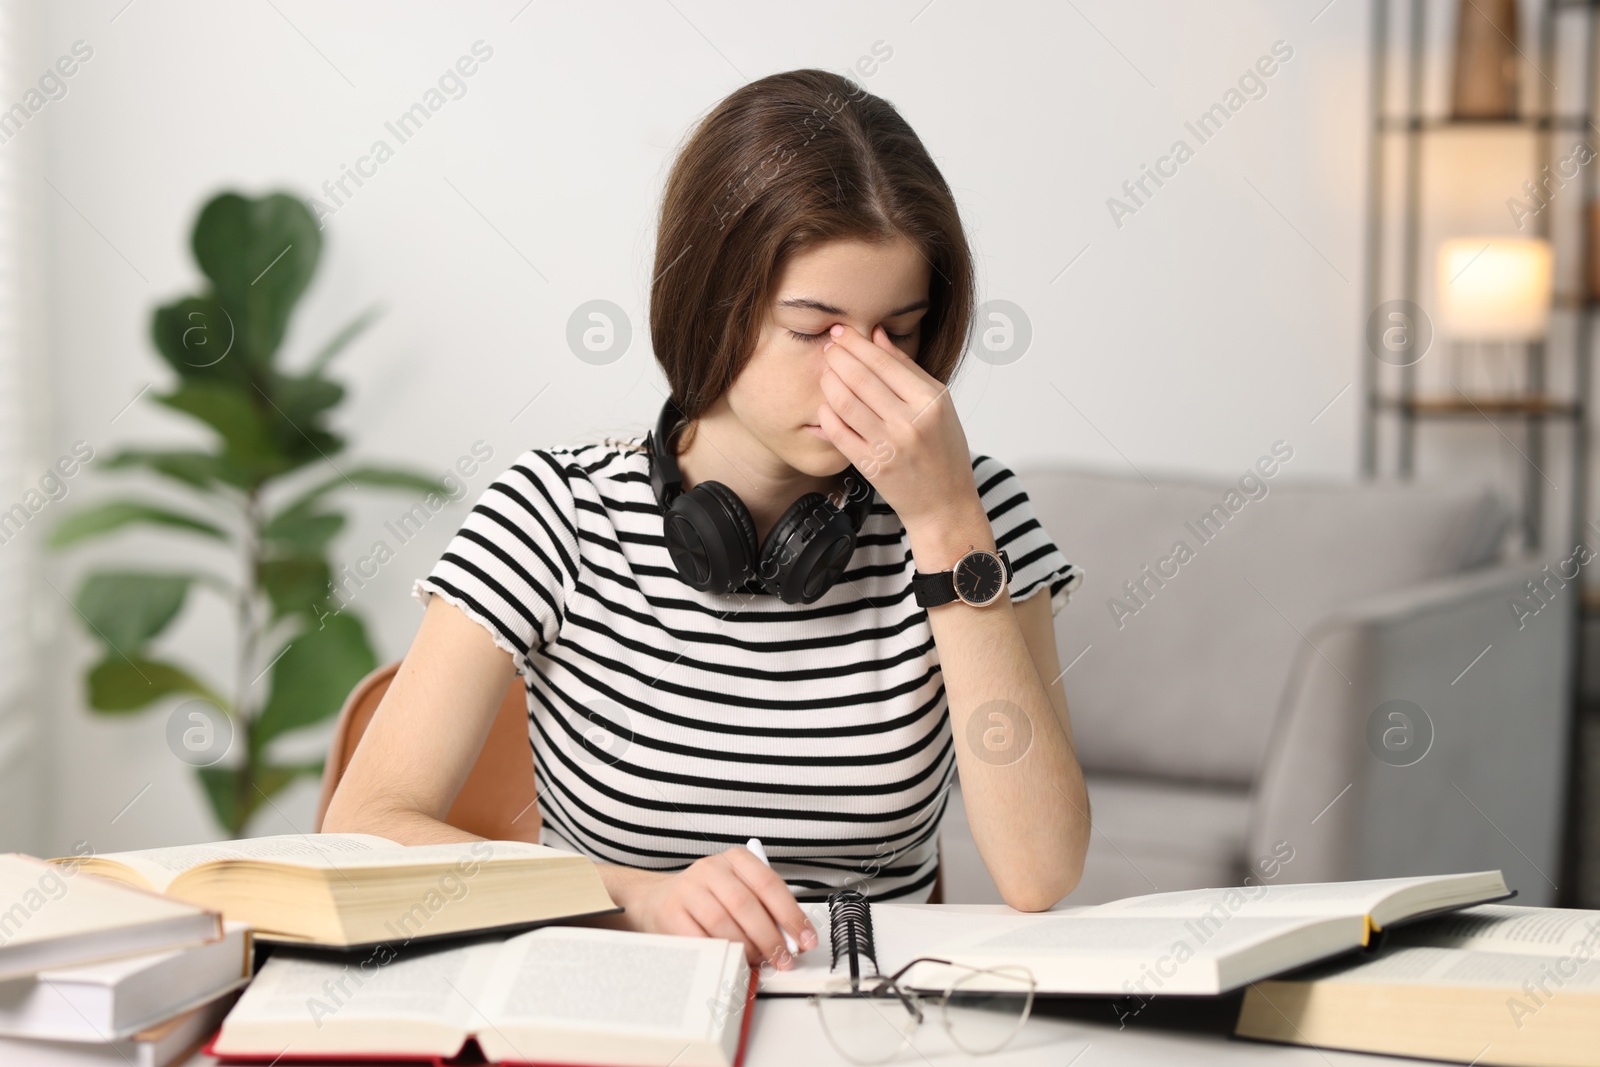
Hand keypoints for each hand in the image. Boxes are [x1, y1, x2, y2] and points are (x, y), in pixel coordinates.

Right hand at [629, 847, 818, 968]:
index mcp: (735, 859)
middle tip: (783, 958)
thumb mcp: (739, 892)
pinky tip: (730, 959)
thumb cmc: (708, 899)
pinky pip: (700, 938)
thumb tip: (793, 939)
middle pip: (746, 904)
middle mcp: (711, 869)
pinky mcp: (670, 913)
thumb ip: (766, 910)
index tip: (805, 939)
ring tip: (757, 961)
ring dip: (745, 948)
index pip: (769, 883)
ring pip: (723, 922)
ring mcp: (688, 889)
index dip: (791, 914)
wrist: (657, 900)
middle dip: (770, 937)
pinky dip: (720, 953)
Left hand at [817, 322, 981, 533]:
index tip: (841, 332)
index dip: (856, 342)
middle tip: (828, 347)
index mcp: (930, 401)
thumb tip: (877, 335)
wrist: (944, 503)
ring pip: (844, 402)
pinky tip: (826, 404)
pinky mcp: (871, 467)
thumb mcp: (938, 404)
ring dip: (829, 382)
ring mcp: (889, 446)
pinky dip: (827, 414)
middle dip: (837, 356)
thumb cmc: (944, 451)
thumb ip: (907, 369)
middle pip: (860, 378)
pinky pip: (838, 433)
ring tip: (826, 372)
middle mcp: (910, 422)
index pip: (883, 362)